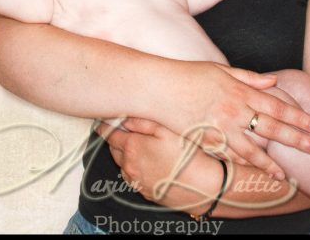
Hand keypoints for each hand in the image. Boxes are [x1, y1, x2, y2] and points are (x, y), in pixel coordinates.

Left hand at [96, 118, 227, 214]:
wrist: (205, 186)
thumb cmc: (188, 155)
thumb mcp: (165, 129)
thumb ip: (141, 122)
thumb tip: (123, 116)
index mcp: (132, 148)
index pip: (109, 134)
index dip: (106, 125)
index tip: (104, 119)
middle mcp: (130, 167)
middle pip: (114, 149)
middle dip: (116, 138)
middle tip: (122, 128)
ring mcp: (138, 182)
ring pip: (123, 164)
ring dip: (125, 154)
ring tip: (138, 144)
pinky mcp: (147, 192)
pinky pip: (133, 177)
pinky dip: (135, 168)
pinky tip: (149, 162)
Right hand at [160, 62, 309, 174]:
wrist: (159, 87)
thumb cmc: (188, 75)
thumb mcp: (220, 70)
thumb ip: (248, 77)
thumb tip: (273, 81)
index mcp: (239, 90)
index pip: (275, 106)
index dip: (296, 116)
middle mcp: (234, 110)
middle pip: (271, 128)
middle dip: (295, 139)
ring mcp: (220, 128)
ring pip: (252, 150)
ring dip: (272, 162)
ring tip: (288, 173)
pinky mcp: (207, 141)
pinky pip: (229, 156)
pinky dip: (244, 166)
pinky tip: (254, 173)